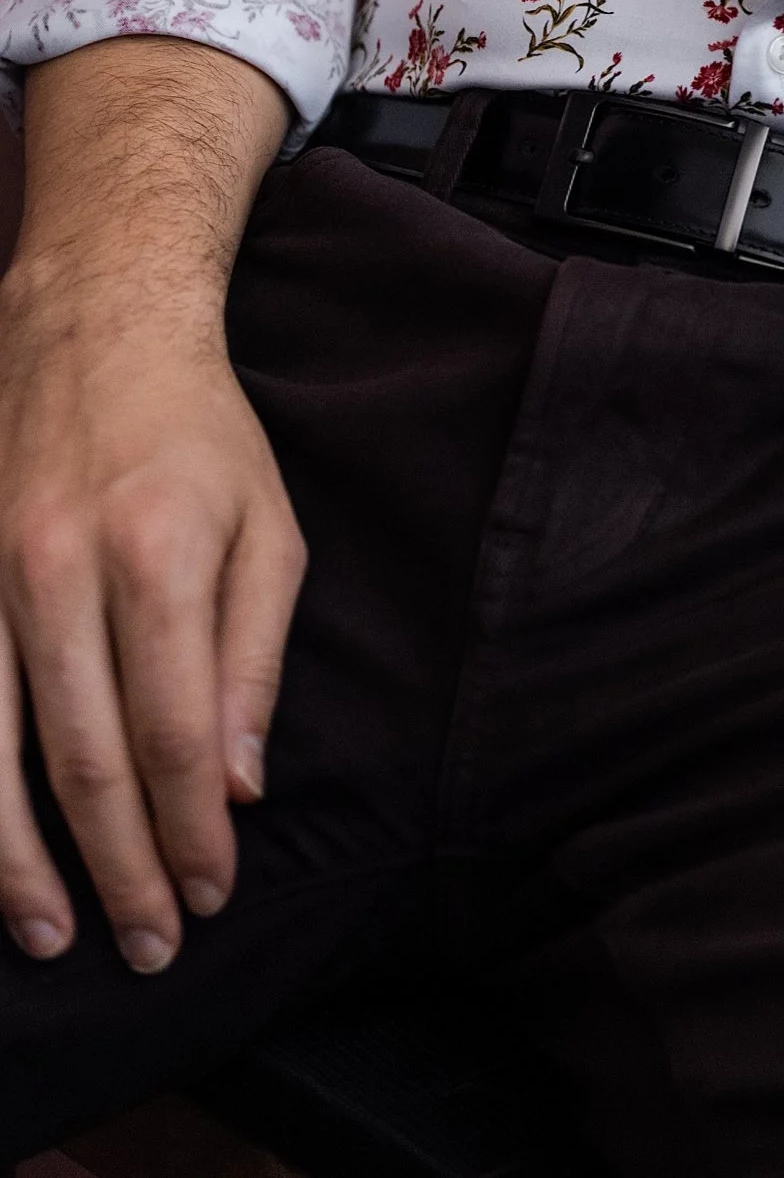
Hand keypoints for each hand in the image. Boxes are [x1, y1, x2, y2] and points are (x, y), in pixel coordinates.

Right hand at [0, 267, 305, 972]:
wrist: (92, 330)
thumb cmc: (200, 437)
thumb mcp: (269, 526)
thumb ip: (255, 657)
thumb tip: (240, 787)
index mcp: (157, 556)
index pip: (175, 732)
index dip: (191, 829)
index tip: (210, 893)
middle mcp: (60, 573)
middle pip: (85, 761)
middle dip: (121, 868)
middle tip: (149, 944)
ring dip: (23, 863)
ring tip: (57, 933)